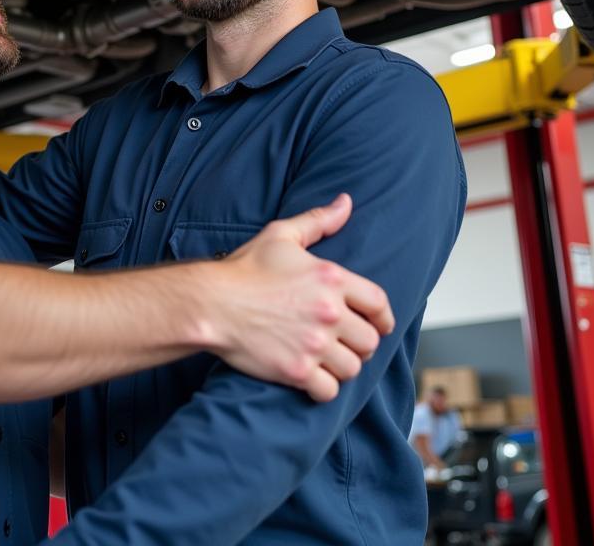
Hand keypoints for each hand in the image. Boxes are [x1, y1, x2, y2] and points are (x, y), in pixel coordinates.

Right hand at [207, 194, 393, 401]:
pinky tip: (312, 378)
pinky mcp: (298, 371)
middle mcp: (329, 313)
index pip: (378, 304)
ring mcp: (314, 344)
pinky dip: (323, 388)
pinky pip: (329, 391)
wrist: (211, 303)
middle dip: (359, 343)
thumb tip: (345, 202)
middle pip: (369, 341)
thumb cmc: (244, 269)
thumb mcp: (281, 235)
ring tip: (326, 360)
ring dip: (341, 366)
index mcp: (331, 278)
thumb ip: (318, 220)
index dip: (383, 317)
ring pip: (352, 368)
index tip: (378, 324)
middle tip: (344, 344)